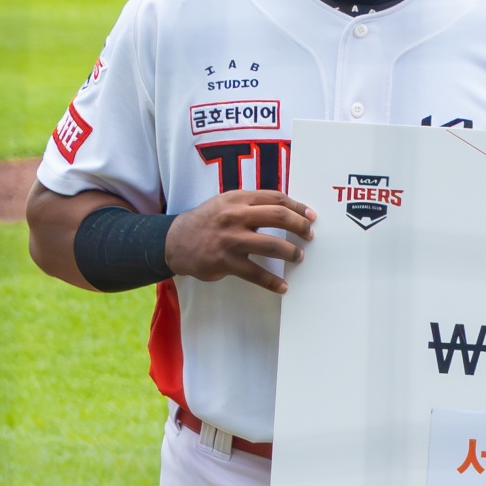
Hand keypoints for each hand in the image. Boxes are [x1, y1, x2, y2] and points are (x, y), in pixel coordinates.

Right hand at [165, 189, 315, 293]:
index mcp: (238, 199)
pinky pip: (255, 273)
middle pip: (278, 216)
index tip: (310, 216)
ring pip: (272, 245)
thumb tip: (286, 210)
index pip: (275, 198)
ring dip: (292, 252)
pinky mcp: (225, 261)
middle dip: (300, 226)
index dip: (297, 206)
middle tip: (309, 235)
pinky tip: (283, 286)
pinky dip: (272, 281)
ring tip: (298, 256)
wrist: (175, 241)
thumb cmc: (207, 221)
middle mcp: (235, 216)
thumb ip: (251, 203)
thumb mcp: (226, 203)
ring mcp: (231, 239)